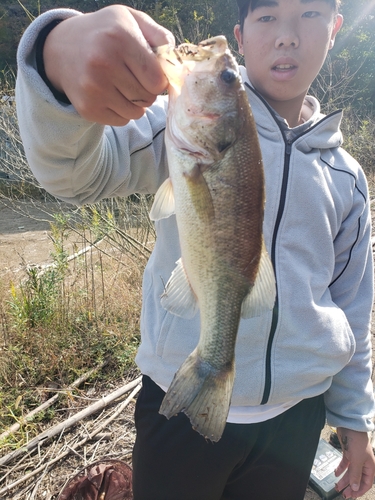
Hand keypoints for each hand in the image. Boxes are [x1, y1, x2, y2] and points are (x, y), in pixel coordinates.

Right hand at [43, 5, 173, 124]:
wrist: (60, 48)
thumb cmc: (105, 33)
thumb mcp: (130, 20)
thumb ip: (158, 35)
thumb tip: (174, 61)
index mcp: (120, 38)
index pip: (157, 80)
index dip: (160, 81)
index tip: (152, 74)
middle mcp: (104, 63)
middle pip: (148, 98)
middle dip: (148, 92)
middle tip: (136, 80)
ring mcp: (94, 88)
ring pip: (136, 113)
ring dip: (136, 104)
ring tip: (124, 87)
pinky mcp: (88, 108)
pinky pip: (122, 121)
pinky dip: (122, 112)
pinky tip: (111, 96)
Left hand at [335, 427, 374, 497]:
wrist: (350, 426)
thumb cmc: (357, 442)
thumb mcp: (357, 460)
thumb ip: (355, 475)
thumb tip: (355, 488)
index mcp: (370, 466)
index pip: (366, 483)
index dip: (359, 490)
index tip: (351, 496)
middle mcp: (363, 463)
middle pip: (357, 478)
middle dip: (350, 486)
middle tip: (343, 494)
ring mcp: (355, 458)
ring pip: (350, 472)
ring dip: (344, 479)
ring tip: (336, 486)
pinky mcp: (348, 452)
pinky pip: (345, 464)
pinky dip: (340, 469)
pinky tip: (335, 473)